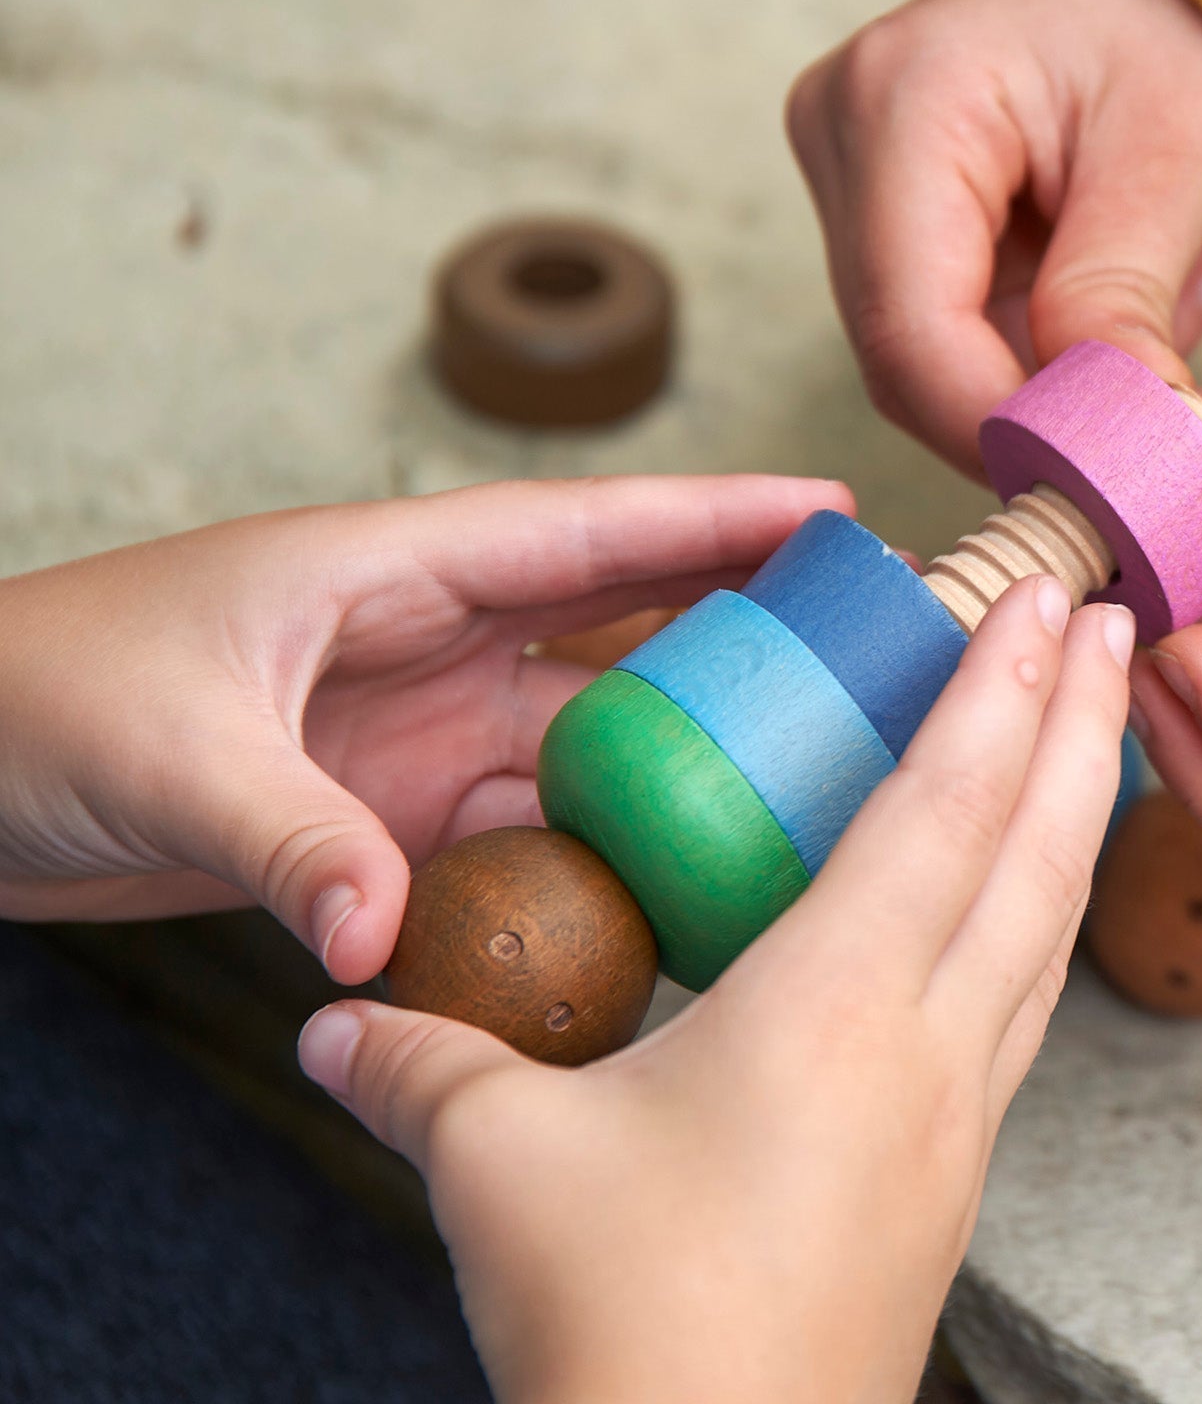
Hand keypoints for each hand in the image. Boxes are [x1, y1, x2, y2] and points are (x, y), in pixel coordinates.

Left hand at [0, 475, 846, 981]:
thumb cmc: (36, 696)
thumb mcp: (168, 752)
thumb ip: (287, 835)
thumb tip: (384, 935)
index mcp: (395, 566)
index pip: (587, 532)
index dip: (718, 516)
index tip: (835, 513)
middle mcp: (432, 641)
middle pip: (622, 623)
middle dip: (745, 622)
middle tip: (870, 640)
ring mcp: (419, 733)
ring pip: (589, 739)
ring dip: (684, 758)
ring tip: (803, 779)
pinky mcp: (393, 816)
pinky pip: (524, 837)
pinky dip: (593, 859)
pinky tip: (665, 888)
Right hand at [298, 579, 1135, 1403]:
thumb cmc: (627, 1327)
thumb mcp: (495, 1166)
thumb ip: (421, 1064)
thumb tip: (335, 1018)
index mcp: (837, 1005)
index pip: (944, 805)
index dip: (1000, 688)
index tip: (1045, 599)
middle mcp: (926, 1047)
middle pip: (1038, 851)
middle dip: (1085, 722)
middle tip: (1117, 624)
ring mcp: (956, 1118)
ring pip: (1049, 929)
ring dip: (1081, 815)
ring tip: (1097, 739)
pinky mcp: (950, 1178)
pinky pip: (1024, 1008)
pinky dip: (1041, 920)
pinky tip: (1021, 911)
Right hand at [788, 0, 1201, 472]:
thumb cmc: (1184, 19)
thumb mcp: (1178, 156)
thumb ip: (1125, 304)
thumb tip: (1126, 448)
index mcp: (906, 95)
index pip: (913, 326)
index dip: (1001, 429)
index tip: (1110, 485)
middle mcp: (844, 128)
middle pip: (906, 352)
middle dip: (1037, 415)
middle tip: (1168, 431)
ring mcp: (851, 169)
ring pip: (927, 354)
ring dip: (1051, 381)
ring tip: (1173, 315)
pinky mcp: (882, 207)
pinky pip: (949, 327)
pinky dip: (1044, 347)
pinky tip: (1129, 296)